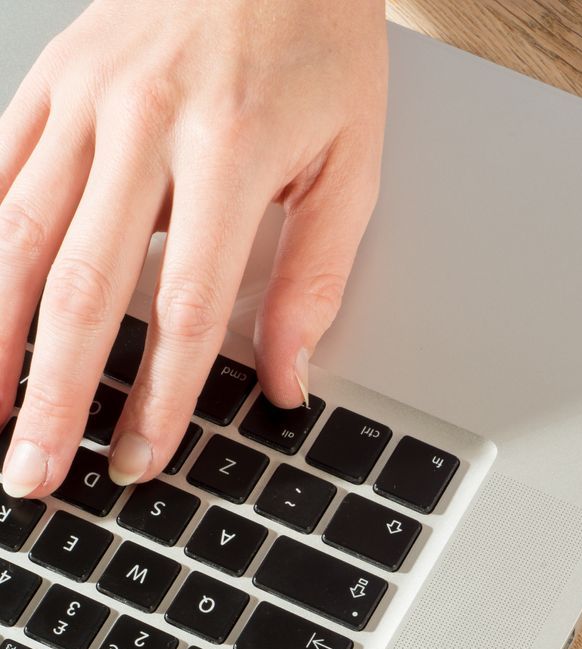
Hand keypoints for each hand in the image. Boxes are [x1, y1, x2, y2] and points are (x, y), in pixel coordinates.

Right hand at [0, 0, 386, 496]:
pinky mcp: (48, 80)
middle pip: (85, 289)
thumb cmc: (317, 45)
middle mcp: (142, 127)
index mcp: (230, 155)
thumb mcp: (351, 167)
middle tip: (32, 473)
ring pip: (17, 236)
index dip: (159, 399)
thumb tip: (287, 380)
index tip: (138, 461)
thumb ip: (316, 280)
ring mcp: (82, 99)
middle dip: (54, 395)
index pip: (186, 310)